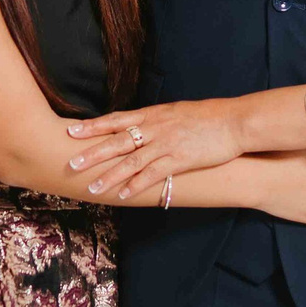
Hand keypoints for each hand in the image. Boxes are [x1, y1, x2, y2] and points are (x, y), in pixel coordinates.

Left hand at [67, 96, 246, 200]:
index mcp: (153, 114)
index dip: (93, 126)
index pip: (116, 120)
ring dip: (110, 175)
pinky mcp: (179, 159)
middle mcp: (155, 128)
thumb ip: (157, 120)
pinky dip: (136, 185)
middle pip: (117, 141)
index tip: (72, 131)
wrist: (234, 121)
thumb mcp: (176, 112)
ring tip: (93, 188)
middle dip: (92, 153)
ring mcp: (166, 144)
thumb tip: (141, 126)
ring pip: (131, 161)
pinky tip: (124, 194)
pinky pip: (153, 174)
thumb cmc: (208, 117)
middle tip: (71, 163)